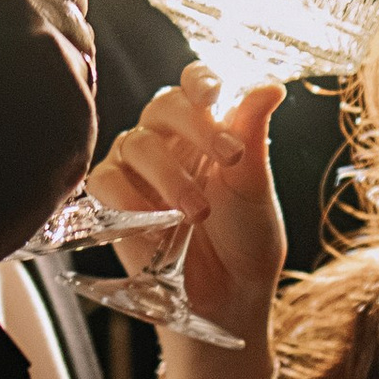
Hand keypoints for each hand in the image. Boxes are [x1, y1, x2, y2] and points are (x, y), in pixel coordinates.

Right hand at [0, 0, 95, 271]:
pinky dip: (63, 148)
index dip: (51, 12)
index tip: (39, 42)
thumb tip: (25, 19)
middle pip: (74, 23)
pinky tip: (18, 165)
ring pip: (83, 75)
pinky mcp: (75, 108)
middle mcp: (12, 5)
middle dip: (59, 61)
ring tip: (5, 142)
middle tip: (13, 110)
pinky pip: (85, 124)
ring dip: (61, 106)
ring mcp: (48, 54)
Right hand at [96, 65, 286, 357]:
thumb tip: (271, 85)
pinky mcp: (112, 201)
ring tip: (199, 213)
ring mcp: (136, 168)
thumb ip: (253, 134)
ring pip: (136, 143)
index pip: (194, 84)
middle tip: (230, 157)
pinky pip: (107, 181)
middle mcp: (167, 139)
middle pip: (162, 105)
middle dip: (194, 125)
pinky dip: (131, 200)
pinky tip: (159, 226)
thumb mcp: (255, 187)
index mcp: (205, 127)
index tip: (214, 95)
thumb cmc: (246, 239)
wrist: (228, 298)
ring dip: (171, 175)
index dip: (199, 80)